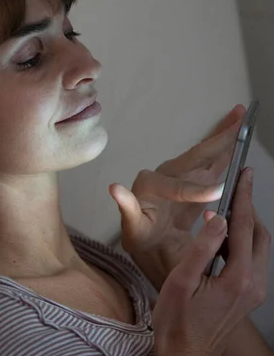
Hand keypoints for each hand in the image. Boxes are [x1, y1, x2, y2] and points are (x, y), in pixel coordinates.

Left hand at [109, 105, 244, 290]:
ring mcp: (183, 175)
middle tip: (239, 118)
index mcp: (151, 183)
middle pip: (196, 155)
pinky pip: (213, 164)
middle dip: (218, 138)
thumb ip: (126, 207)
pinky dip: (227, 150)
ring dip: (224, 135)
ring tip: (241, 115)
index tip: (218, 192)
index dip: (197, 190)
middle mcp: (168, 173)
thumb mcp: (131, 226)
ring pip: (207, 153)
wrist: (147, 240)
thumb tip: (114, 188)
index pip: (178, 186)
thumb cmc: (139, 234)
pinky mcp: (195, 180)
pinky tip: (240, 140)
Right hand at [152, 167, 270, 355]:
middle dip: (248, 209)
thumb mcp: (181, 281)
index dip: (244, 197)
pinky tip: (221, 241)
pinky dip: (242, 244)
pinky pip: (253, 261)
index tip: (245, 174)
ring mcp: (255, 293)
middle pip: (260, 236)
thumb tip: (219, 218)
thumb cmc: (176, 323)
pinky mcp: (249, 297)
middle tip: (234, 189)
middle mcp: (254, 284)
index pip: (245, 227)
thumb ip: (202, 247)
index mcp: (238, 278)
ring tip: (222, 213)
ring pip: (259, 248)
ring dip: (245, 227)